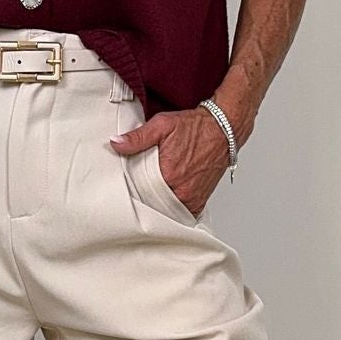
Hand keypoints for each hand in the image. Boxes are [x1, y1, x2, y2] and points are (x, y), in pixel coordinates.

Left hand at [109, 102, 236, 216]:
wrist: (223, 128)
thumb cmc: (196, 127)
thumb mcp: (162, 125)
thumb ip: (137, 137)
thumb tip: (116, 143)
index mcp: (169, 174)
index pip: (140, 194)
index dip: (130, 193)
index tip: (124, 191)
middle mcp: (182, 190)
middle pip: (153, 206)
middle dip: (143, 202)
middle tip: (134, 195)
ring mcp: (193, 198)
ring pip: (167, 212)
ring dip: (157, 207)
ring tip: (148, 199)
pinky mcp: (200, 201)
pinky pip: (182, 214)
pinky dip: (172, 210)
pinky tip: (164, 203)